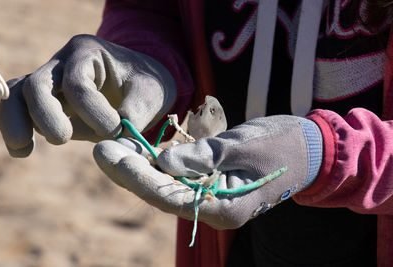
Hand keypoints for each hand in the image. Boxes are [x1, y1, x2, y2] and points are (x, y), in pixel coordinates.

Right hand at [0, 34, 175, 156]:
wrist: (141, 82)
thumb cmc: (147, 84)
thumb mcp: (151, 93)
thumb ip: (134, 114)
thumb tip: (115, 139)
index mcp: (89, 52)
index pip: (78, 83)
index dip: (92, 111)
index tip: (115, 130)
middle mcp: (64, 62)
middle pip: (39, 84)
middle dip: (46, 114)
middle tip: (62, 139)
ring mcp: (53, 80)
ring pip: (21, 94)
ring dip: (16, 121)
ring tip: (22, 149)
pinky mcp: (49, 99)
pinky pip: (21, 107)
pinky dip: (17, 126)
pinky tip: (22, 151)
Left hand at [93, 115, 322, 229]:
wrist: (307, 147)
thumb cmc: (281, 144)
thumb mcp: (242, 145)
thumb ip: (202, 156)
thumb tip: (163, 163)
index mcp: (225, 208)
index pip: (169, 195)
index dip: (136, 175)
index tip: (109, 155)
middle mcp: (213, 208)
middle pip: (161, 192)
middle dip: (129, 171)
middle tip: (100, 149)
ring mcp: (211, 197)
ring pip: (166, 185)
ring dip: (139, 167)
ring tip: (111, 147)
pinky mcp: (210, 183)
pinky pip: (178, 176)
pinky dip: (158, 163)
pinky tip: (138, 150)